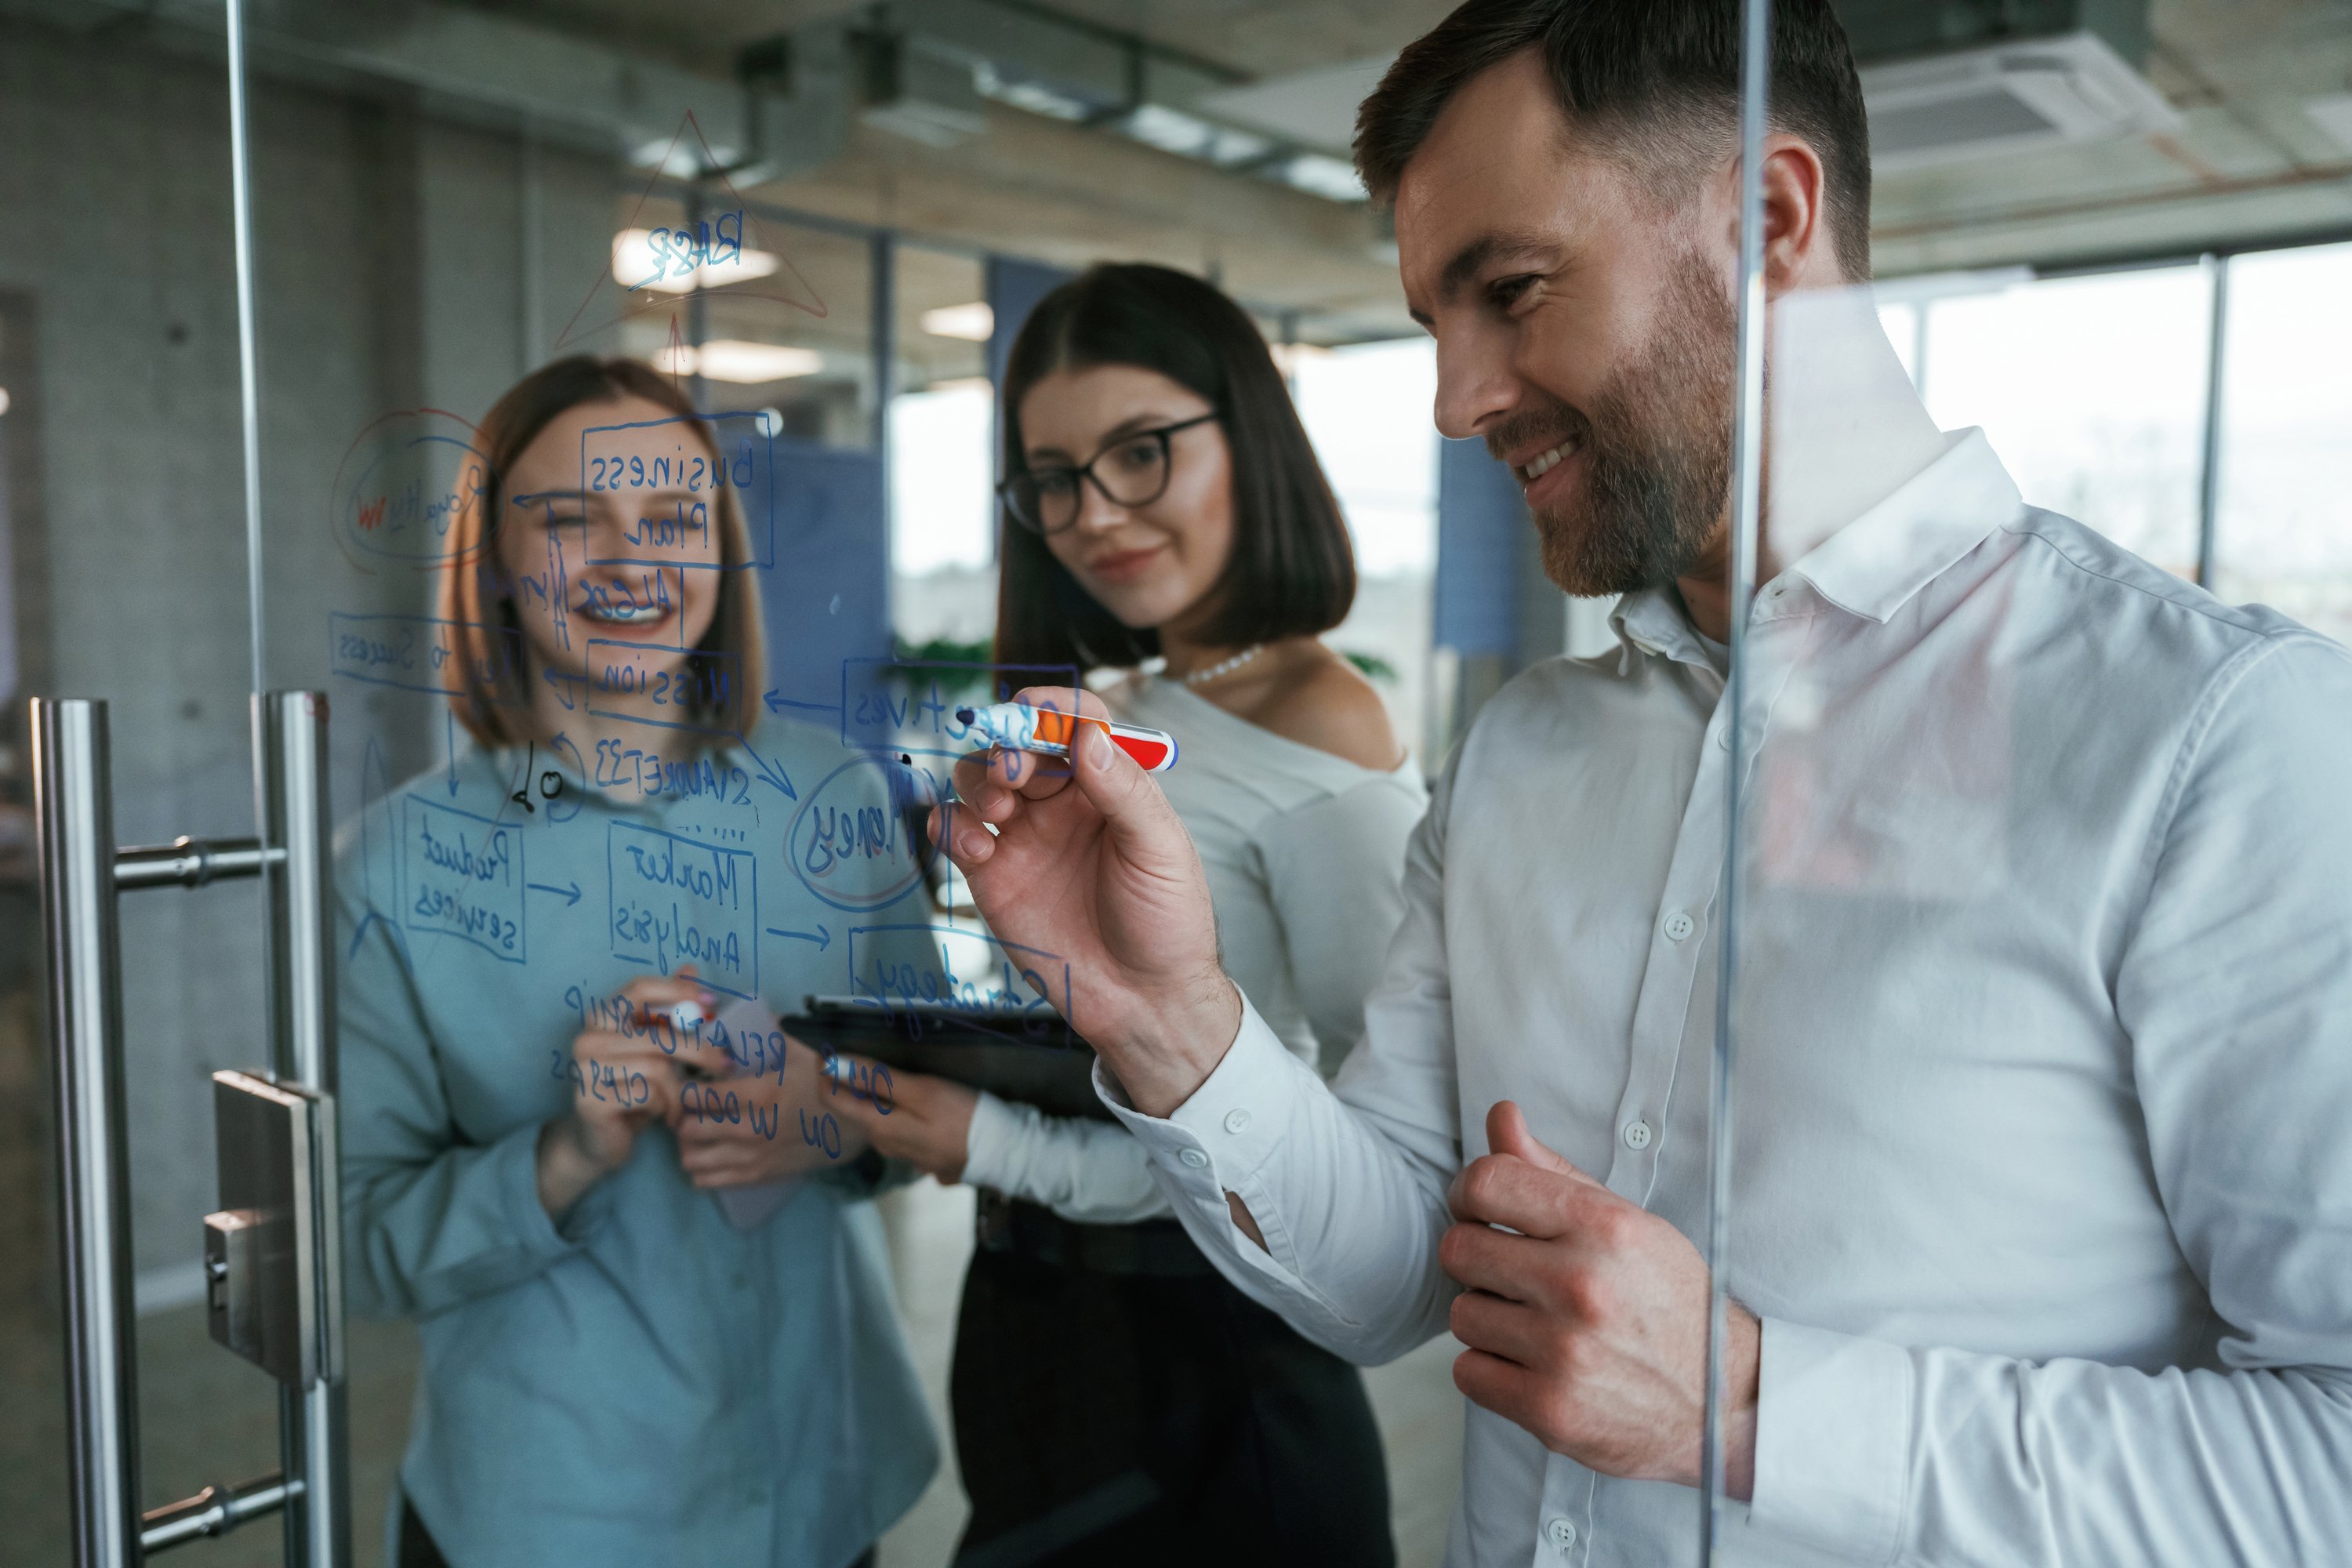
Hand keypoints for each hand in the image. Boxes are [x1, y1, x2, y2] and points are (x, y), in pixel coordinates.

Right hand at [537, 967, 707, 1216]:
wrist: (597, 1143)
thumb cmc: (632, 1091)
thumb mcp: (653, 1050)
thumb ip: (668, 1012)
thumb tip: (691, 968)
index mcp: (600, 1018)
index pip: (640, 988)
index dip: (678, 992)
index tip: (711, 1005)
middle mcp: (587, 1038)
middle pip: (659, 1034)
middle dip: (700, 1051)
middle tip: (724, 1065)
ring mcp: (584, 1069)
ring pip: (657, 1068)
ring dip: (678, 1091)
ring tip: (680, 1104)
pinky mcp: (591, 1100)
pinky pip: (648, 1095)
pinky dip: (664, 1108)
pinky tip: (661, 1116)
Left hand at [669, 1025, 874, 1187]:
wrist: (856, 1125)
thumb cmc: (824, 1083)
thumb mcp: (801, 1050)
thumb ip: (769, 1032)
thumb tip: (743, 1012)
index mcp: (761, 1094)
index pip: (700, 1097)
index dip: (684, 1088)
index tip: (685, 1082)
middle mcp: (752, 1130)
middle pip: (689, 1131)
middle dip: (681, 1116)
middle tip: (684, 1106)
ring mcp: (754, 1158)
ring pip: (693, 1161)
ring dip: (687, 1144)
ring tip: (693, 1129)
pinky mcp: (758, 1177)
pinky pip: (710, 1181)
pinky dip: (699, 1167)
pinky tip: (706, 1151)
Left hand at [827, 1058, 976, 1181]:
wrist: (1006, 1155)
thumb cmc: (964, 1118)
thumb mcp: (921, 1091)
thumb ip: (878, 1079)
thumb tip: (835, 1065)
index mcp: (880, 1127)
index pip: (834, 1100)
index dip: (826, 1073)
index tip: (825, 1049)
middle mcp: (886, 1145)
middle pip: (858, 1110)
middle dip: (852, 1083)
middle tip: (857, 1052)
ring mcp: (907, 1155)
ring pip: (882, 1121)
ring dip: (879, 1098)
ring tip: (892, 1072)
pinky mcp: (928, 1158)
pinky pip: (905, 1131)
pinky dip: (902, 1111)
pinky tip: (921, 1102)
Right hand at [933, 686, 1238, 1115]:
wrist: (1142, 1001)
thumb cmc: (1167, 924)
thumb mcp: (1160, 852)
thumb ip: (1125, 792)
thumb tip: (1088, 737)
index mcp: (1111, 785)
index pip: (1078, 721)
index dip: (1053, 708)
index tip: (1034, 714)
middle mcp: (1064, 803)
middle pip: (1019, 743)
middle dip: (1008, 745)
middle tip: (1016, 774)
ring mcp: (1025, 837)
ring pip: (979, 779)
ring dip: (977, 780)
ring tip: (1000, 813)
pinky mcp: (993, 875)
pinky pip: (954, 830)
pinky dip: (950, 825)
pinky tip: (976, 849)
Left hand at [1441, 1102, 1759, 1498]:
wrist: (1724, 1401)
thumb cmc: (1671, 1305)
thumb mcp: (1626, 1223)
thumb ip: (1553, 1171)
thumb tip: (1500, 1116)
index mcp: (1603, 1227)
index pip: (1487, 1182)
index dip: (1467, 1192)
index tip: (1476, 1208)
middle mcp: (1581, 1284)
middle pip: (1459, 1249)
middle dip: (1477, 1258)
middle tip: (1511, 1274)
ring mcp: (1563, 1350)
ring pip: (1462, 1314)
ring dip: (1488, 1319)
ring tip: (1535, 1324)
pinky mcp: (1550, 1409)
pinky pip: (1468, 1372)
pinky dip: (1491, 1370)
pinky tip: (1533, 1365)